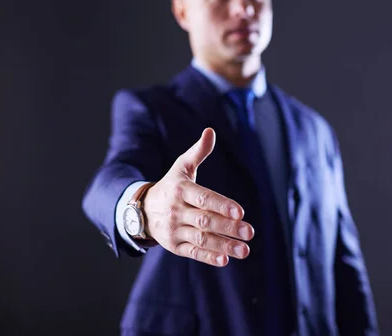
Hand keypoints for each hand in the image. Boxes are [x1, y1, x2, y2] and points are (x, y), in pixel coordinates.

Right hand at [142, 128, 253, 266]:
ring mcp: (174, 230)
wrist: (142, 210)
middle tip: (250, 232)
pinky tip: (225, 260)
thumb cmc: (171, 185)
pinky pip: (193, 252)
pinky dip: (208, 257)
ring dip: (224, 245)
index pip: (203, 198)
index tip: (240, 212)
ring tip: (245, 250)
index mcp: (180, 190)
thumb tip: (210, 131)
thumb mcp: (181, 167)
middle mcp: (176, 211)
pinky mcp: (174, 246)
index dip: (221, 205)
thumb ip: (198, 152)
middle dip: (229, 227)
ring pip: (201, 239)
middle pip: (205, 221)